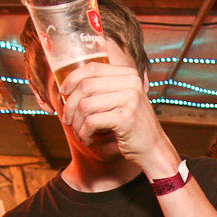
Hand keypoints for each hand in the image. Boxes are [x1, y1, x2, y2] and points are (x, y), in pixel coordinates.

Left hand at [58, 63, 178, 177]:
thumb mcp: (121, 100)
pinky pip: (91, 122)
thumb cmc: (132, 126)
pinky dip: (84, 133)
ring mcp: (130, 100)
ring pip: (85, 105)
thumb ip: (102, 88)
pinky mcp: (126, 118)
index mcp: (129, 75)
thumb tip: (67, 84)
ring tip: (79, 132)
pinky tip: (88, 139)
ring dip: (76, 122)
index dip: (72, 79)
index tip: (63, 93)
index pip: (92, 68)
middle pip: (85, 86)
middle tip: (68, 119)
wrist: (154, 149)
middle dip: (70, 105)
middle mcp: (132, 84)